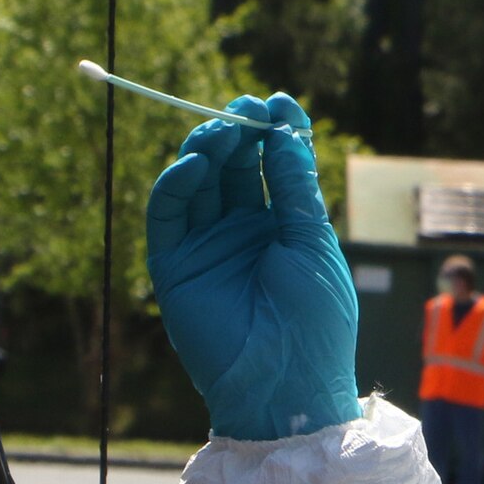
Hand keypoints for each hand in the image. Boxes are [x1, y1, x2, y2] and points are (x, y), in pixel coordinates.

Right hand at [146, 93, 360, 439]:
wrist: (285, 382)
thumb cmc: (314, 321)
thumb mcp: (311, 244)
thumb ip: (292, 188)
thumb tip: (284, 130)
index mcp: (284, 229)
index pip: (273, 166)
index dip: (275, 132)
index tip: (280, 100)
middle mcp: (244, 233)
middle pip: (234, 166)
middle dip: (239, 131)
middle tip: (246, 106)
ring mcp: (208, 247)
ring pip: (199, 183)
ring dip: (208, 149)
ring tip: (223, 130)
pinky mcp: (175, 266)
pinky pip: (168, 215)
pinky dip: (178, 184)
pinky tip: (197, 165)